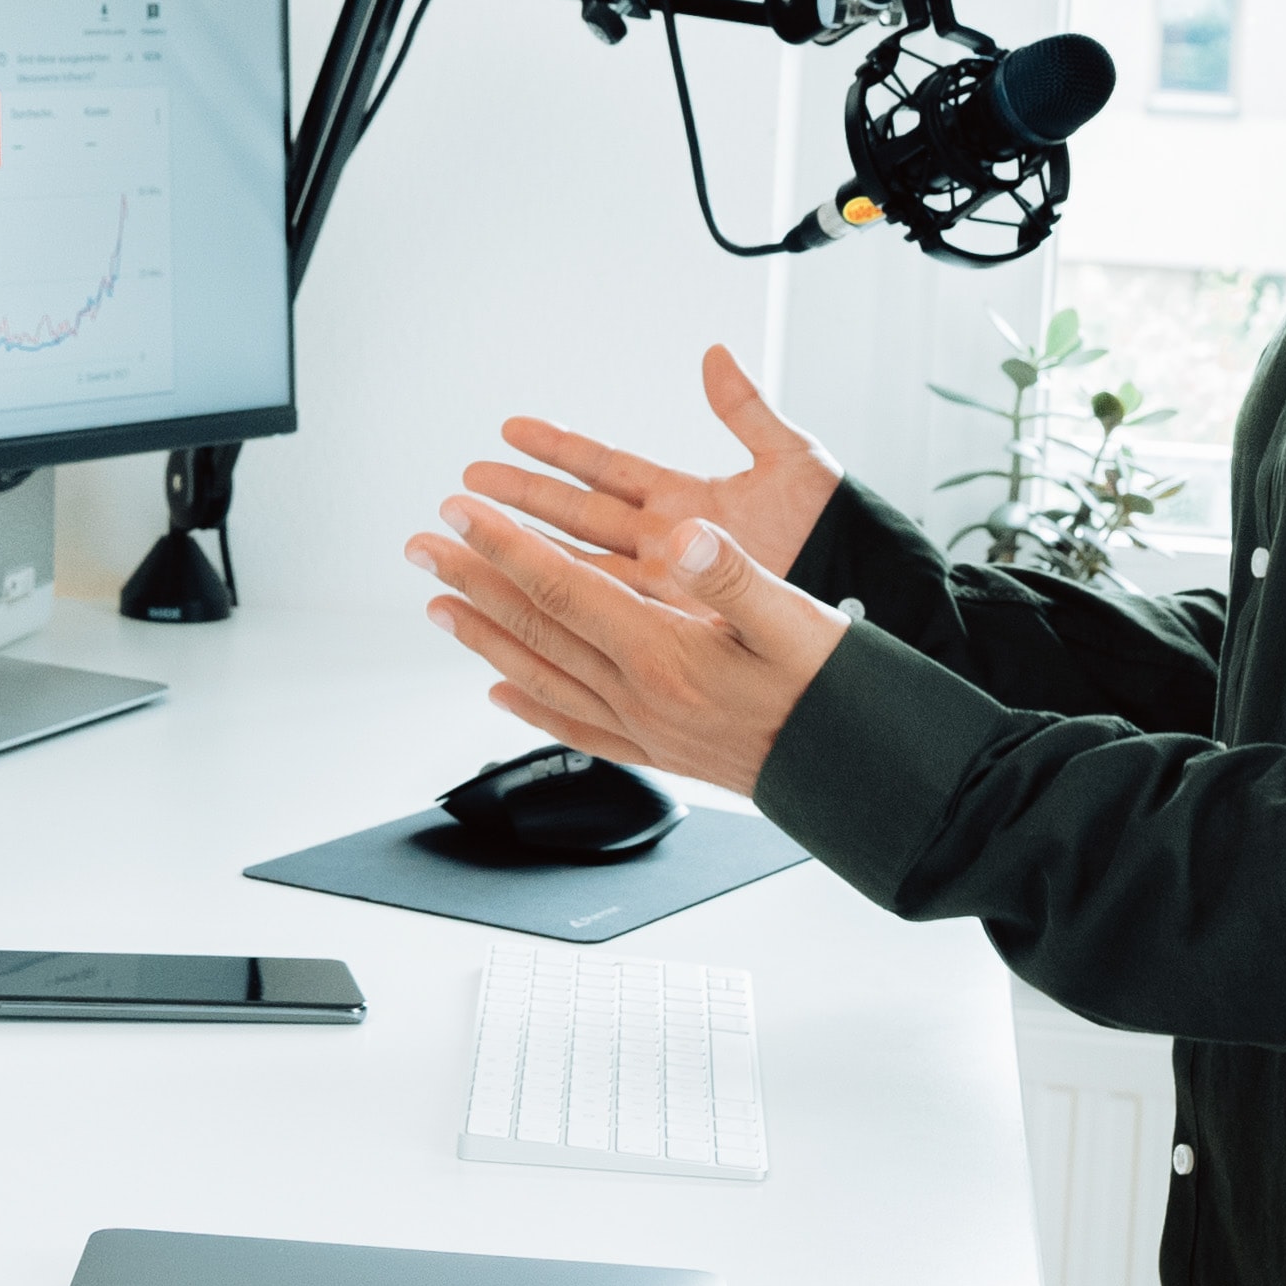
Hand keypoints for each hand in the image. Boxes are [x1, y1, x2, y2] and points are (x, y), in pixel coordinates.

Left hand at [404, 496, 848, 799]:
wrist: (863, 775)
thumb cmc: (837, 691)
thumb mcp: (797, 619)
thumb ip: (734, 575)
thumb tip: (688, 535)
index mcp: (666, 654)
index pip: (563, 587)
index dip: (505, 545)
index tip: (459, 510)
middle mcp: (641, 695)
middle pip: (536, 628)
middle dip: (473, 580)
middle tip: (422, 545)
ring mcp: (644, 727)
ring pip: (541, 675)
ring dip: (484, 636)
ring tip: (439, 605)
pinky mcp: (659, 750)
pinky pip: (575, 724)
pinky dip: (530, 704)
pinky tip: (502, 691)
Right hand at [467, 344, 842, 584]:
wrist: (869, 593)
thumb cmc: (838, 530)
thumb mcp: (792, 459)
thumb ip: (746, 410)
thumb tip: (716, 357)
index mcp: (687, 498)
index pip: (605, 466)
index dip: (558, 447)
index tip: (511, 429)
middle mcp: (666, 543)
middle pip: (575, 516)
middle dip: (518, 498)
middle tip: (464, 485)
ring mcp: (667, 586)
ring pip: (579, 566)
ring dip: (525, 552)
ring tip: (471, 539)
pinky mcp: (676, 624)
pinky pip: (609, 616)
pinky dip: (565, 611)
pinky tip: (523, 611)